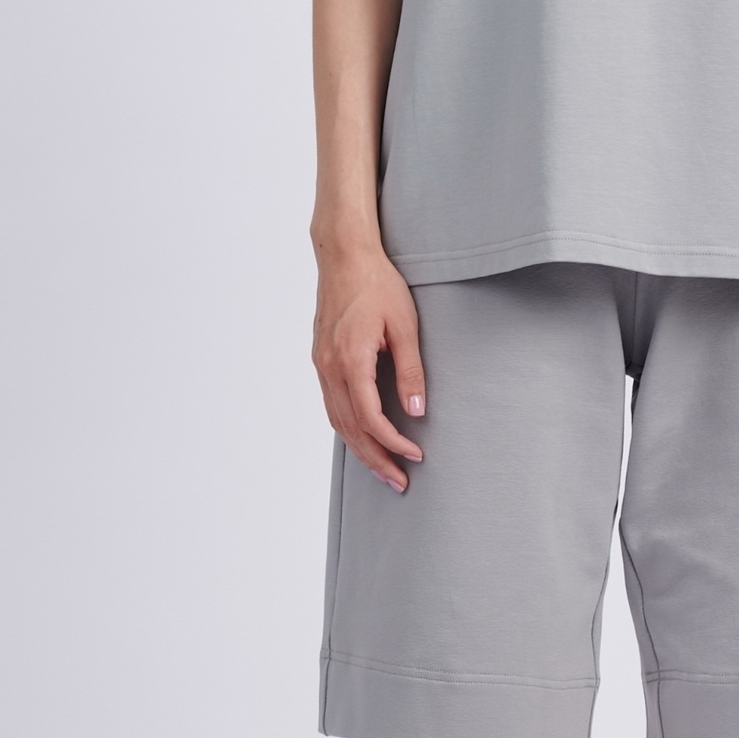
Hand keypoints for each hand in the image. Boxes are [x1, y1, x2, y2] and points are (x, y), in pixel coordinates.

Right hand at [311, 238, 426, 492]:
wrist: (344, 256)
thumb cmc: (378, 284)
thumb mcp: (405, 325)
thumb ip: (411, 370)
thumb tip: (418, 411)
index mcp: (350, 360)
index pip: (370, 418)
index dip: (392, 443)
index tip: (415, 455)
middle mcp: (329, 368)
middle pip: (350, 428)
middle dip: (375, 459)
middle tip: (399, 481)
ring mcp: (321, 364)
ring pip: (337, 420)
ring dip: (360, 448)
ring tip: (383, 469)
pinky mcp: (320, 359)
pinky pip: (331, 404)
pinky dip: (347, 427)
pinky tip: (362, 437)